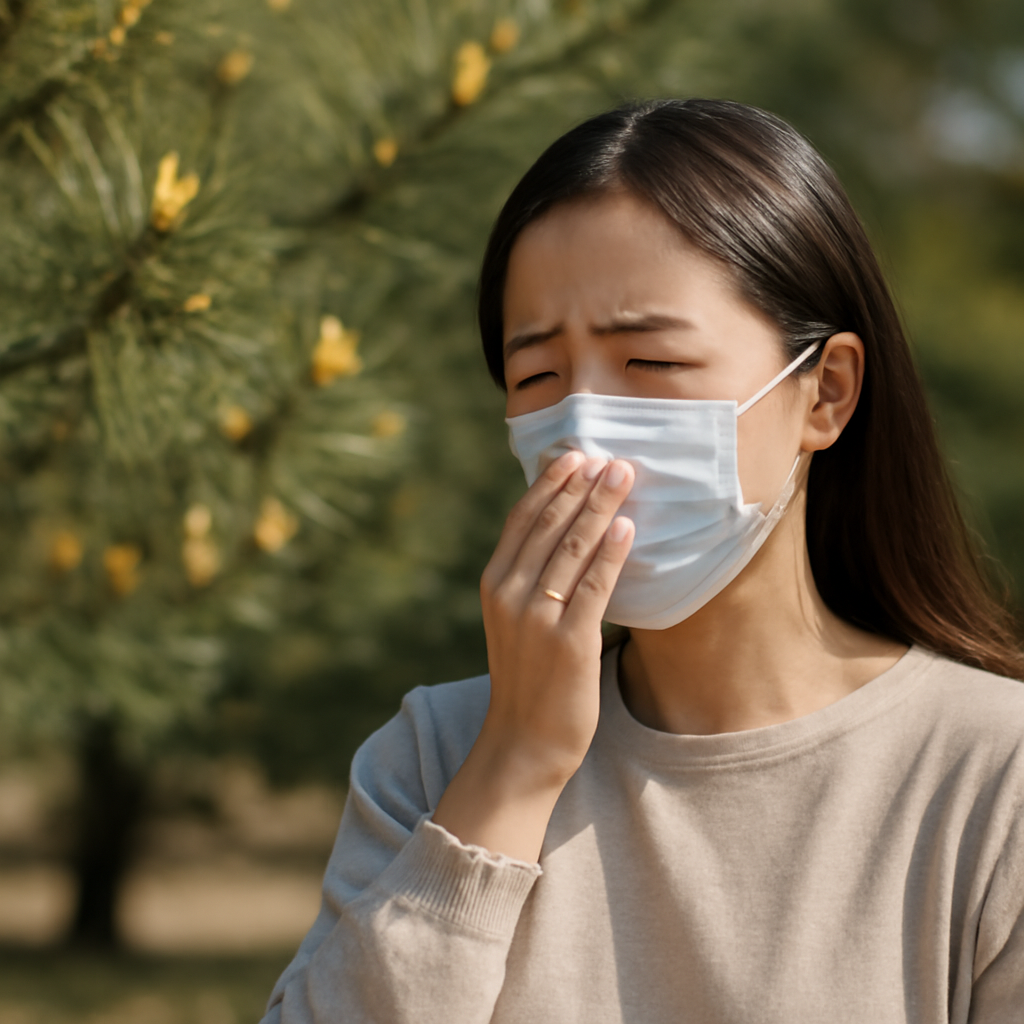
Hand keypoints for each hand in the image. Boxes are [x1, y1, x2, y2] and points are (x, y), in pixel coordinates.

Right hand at [433, 450, 634, 860]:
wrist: (522, 743)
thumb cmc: (527, 679)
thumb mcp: (515, 621)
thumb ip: (530, 579)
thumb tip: (566, 532)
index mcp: (494, 584)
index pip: (523, 520)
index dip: (550, 485)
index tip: (576, 457)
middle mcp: (509, 594)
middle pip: (549, 526)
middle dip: (581, 487)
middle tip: (609, 458)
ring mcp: (537, 617)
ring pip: (572, 547)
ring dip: (600, 507)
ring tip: (622, 476)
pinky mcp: (569, 641)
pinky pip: (594, 586)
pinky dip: (610, 553)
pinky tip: (626, 527)